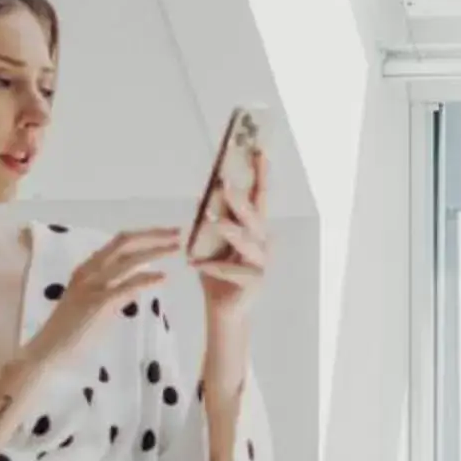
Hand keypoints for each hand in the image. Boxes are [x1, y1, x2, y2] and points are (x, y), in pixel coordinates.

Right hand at [15, 228, 178, 395]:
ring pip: (128, 259)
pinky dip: (147, 279)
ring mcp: (92, 287)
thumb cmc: (69, 334)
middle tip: (177, 233)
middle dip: (153, 234)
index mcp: (85, 269)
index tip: (165, 235)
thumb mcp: (89, 303)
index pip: (117, 243)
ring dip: (155, 251)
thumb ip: (108, 291)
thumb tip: (133, 285)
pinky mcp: (98, 304)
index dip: (144, 235)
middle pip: (124, 242)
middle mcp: (87, 272)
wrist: (47, 352)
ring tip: (176, 248)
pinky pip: (127, 286)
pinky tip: (163, 278)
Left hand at [196, 132, 270, 334]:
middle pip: (254, 215)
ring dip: (229, 229)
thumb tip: (206, 193)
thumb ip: (211, 220)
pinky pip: (234, 270)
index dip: (260, 174)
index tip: (258, 149)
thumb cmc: (217, 274)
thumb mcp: (209, 242)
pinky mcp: (255, 282)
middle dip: (240, 198)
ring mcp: (262, 262)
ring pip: (247, 241)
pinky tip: (198, 266)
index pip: (258, 196)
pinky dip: (215, 267)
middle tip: (224, 183)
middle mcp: (262, 242)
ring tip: (212, 221)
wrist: (222, 311)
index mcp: (253, 229)